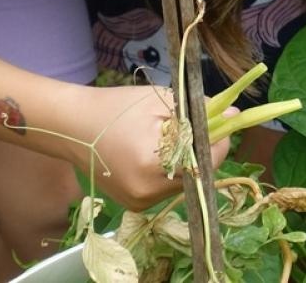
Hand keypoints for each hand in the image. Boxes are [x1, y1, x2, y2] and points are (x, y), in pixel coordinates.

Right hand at [63, 85, 230, 209]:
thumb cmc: (116, 108)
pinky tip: (154, 153)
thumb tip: (233, 115)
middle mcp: (146, 192)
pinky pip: (166, 188)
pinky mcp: (134, 205)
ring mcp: (139, 202)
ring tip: (169, 138)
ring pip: (184, 183)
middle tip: (198, 128)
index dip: (218, 142)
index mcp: (152, 165)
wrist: (72, 127)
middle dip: (203, 151)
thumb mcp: (162, 100)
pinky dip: (170, 170)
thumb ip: (200, 112)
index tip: (222, 124)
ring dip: (187, 161)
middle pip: (196, 175)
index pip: (205, 161)